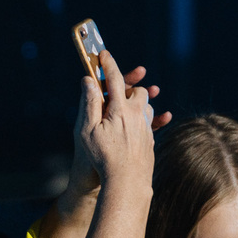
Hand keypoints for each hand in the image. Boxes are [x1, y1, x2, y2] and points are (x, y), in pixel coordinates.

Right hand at [75, 50, 155, 190]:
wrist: (127, 183)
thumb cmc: (103, 158)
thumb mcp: (87, 130)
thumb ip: (89, 103)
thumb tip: (88, 81)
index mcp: (120, 109)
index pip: (115, 79)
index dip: (108, 64)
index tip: (103, 54)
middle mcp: (137, 114)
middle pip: (137, 91)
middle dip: (126, 88)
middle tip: (113, 94)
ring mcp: (146, 127)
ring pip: (145, 106)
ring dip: (135, 104)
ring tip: (121, 112)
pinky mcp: (150, 139)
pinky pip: (148, 122)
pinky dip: (140, 120)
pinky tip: (131, 128)